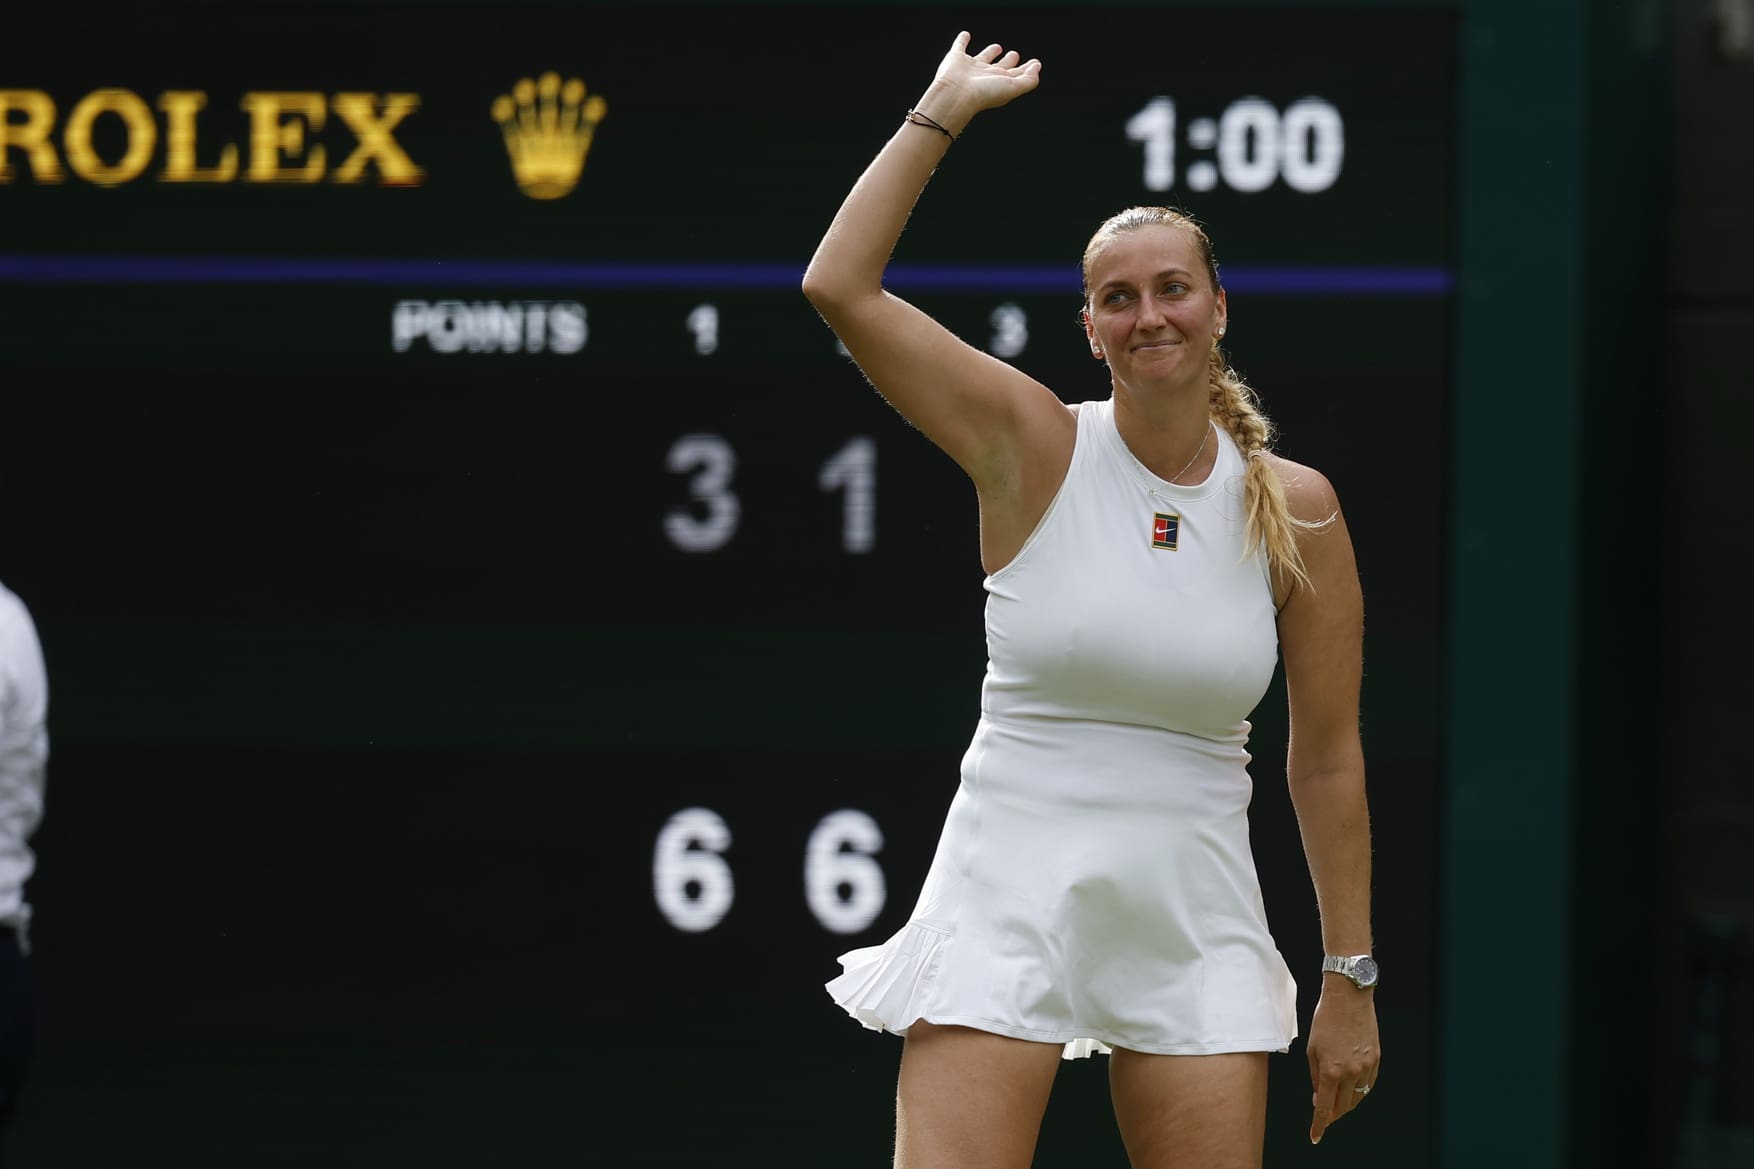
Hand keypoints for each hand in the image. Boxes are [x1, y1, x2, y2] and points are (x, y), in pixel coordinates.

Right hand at [916, 31, 1040, 132]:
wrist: (956, 94)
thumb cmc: (984, 93)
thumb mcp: (1013, 87)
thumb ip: (1028, 80)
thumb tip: (1036, 67)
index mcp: (1000, 82)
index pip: (1016, 75)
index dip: (1027, 69)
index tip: (1035, 63)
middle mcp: (986, 76)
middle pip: (1000, 67)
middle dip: (1009, 61)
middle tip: (1015, 54)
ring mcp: (971, 67)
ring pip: (983, 57)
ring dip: (990, 52)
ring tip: (998, 47)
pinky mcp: (956, 58)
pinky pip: (960, 46)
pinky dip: (962, 40)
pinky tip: (965, 35)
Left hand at [1305, 982, 1379, 1144]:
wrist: (1349, 997)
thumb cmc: (1325, 1019)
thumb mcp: (1312, 1049)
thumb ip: (1315, 1076)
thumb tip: (1318, 1098)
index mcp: (1330, 1070)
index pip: (1324, 1107)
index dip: (1319, 1124)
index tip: (1315, 1135)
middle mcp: (1351, 1072)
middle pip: (1342, 1106)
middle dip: (1332, 1115)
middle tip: (1323, 1116)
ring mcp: (1366, 1067)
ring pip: (1357, 1097)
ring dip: (1345, 1104)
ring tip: (1335, 1102)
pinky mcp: (1377, 1060)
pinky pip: (1368, 1085)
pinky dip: (1358, 1091)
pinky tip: (1350, 1089)